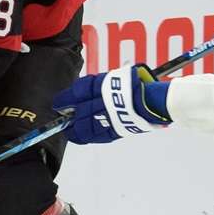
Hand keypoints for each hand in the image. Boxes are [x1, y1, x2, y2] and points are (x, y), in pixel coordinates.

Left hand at [52, 64, 169, 144]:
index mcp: (103, 86)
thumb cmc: (135, 83)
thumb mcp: (114, 77)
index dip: (64, 99)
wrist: (155, 100)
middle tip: (61, 116)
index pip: (76, 93)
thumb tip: (76, 95)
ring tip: (68, 129)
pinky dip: (84, 137)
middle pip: (78, 111)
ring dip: (73, 129)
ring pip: (84, 127)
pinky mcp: (114, 130)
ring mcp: (109, 118)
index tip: (58, 103)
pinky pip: (96, 136)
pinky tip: (78, 136)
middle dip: (68, 115)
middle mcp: (104, 102)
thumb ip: (96, 85)